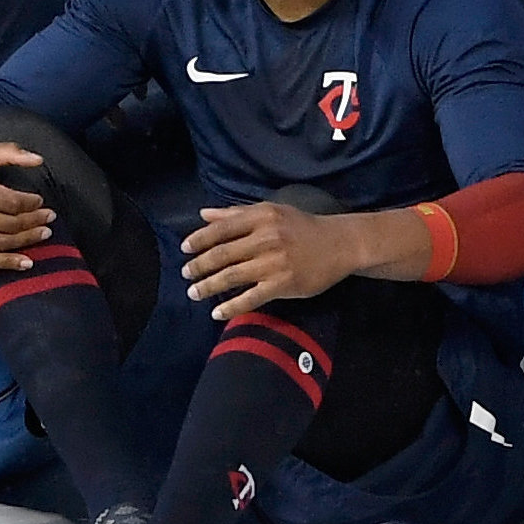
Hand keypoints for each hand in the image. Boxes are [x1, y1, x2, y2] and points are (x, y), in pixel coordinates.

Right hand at [0, 127, 58, 270]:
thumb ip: (11, 152)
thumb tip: (40, 160)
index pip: (13, 203)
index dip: (32, 204)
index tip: (42, 201)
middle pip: (10, 225)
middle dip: (34, 222)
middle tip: (50, 219)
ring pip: (1, 243)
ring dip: (27, 241)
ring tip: (44, 235)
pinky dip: (8, 263)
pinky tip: (27, 262)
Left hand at [179, 198, 358, 313]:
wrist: (339, 244)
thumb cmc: (302, 227)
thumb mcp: (271, 211)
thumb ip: (236, 214)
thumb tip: (203, 214)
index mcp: (260, 217)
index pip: (221, 229)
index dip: (199, 239)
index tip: (184, 249)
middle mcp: (265, 238)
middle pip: (222, 254)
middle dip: (199, 266)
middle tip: (184, 274)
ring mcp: (274, 262)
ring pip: (232, 276)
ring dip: (208, 286)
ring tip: (193, 292)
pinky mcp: (283, 284)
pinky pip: (251, 298)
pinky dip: (231, 306)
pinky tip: (217, 312)